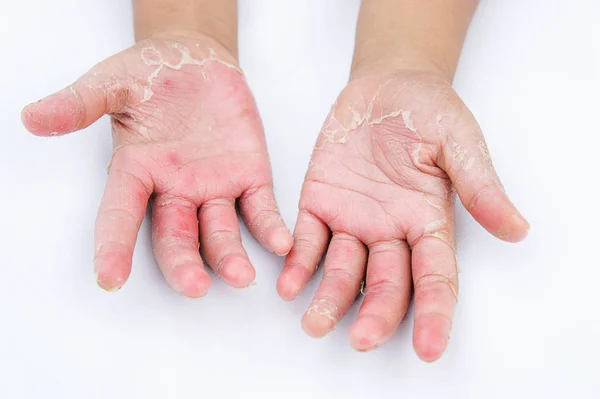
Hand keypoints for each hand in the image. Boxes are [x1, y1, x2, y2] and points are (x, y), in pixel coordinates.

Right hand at [22, 31, 292, 296]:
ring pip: (220, 231)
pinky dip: (270, 227)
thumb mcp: (114, 83)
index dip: (114, 246)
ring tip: (241, 277)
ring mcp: (214, 186)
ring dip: (229, 256)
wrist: (199, 59)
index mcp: (138, 171)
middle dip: (184, 264)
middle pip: (176, 236)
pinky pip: (260, 207)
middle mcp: (175, 188)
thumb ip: (81, 103)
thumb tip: (32, 116)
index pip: (121, 215)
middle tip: (194, 287)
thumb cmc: (152, 73)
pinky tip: (282, 244)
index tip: (110, 278)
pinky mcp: (249, 175)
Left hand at [277, 67, 528, 360]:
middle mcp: (390, 230)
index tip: (430, 348)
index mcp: (428, 221)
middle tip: (362, 341)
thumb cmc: (429, 109)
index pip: (435, 276)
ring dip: (329, 299)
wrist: (386, 84)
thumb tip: (516, 228)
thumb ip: (479, 185)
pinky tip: (288, 283)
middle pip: (387, 283)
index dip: (434, 313)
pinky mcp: (319, 202)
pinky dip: (297, 262)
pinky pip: (307, 239)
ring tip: (314, 323)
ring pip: (342, 270)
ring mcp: (352, 219)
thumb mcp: (459, 141)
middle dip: (376, 314)